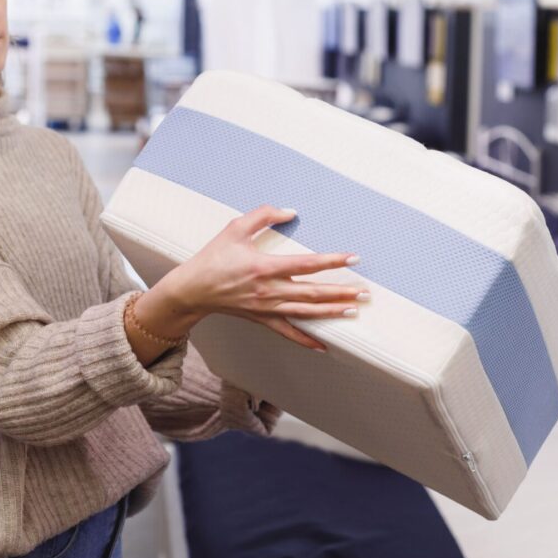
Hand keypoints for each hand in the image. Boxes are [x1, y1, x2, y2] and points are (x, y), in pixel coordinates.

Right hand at [158, 205, 367, 350]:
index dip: (333, 261)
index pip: (307, 264)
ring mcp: (267, 308)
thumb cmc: (213, 257)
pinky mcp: (262, 319)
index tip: (353, 258)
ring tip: (354, 310)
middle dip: (342, 292)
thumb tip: (290, 211)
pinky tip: (324, 346)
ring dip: (332, 312)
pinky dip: (306, 340)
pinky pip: (288, 332)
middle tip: (365, 292)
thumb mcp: (235, 228)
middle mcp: (270, 290)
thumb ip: (263, 215)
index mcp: (265, 267)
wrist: (192, 289)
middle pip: (313, 292)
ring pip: (306, 312)